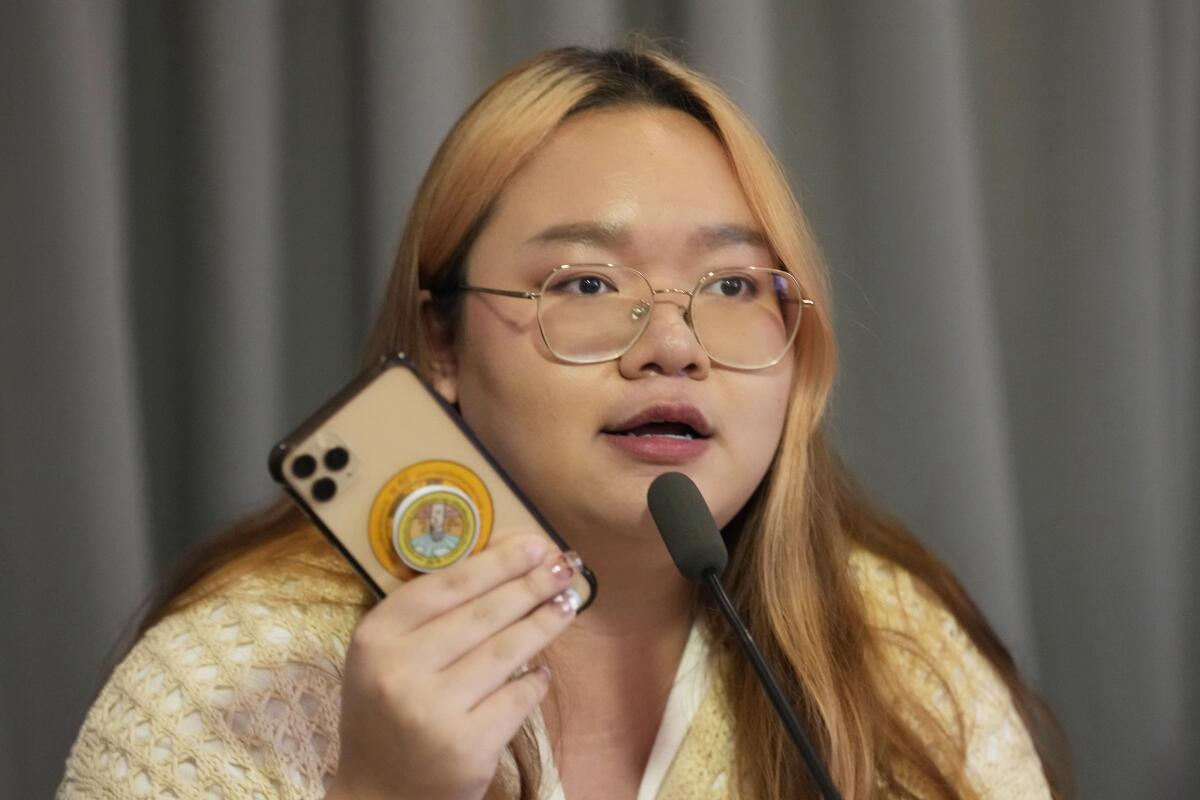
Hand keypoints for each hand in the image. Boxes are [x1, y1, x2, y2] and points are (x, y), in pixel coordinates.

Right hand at [325, 534, 580, 799]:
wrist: (379, 797)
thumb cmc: (389, 714)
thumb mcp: (388, 658)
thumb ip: (431, 615)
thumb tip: (506, 562)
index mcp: (376, 637)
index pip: (447, 585)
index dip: (497, 562)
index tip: (535, 543)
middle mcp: (399, 670)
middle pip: (483, 614)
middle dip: (531, 585)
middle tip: (564, 566)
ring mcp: (433, 710)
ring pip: (507, 652)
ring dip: (544, 623)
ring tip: (568, 604)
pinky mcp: (466, 746)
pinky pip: (517, 699)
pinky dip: (535, 683)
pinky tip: (542, 673)